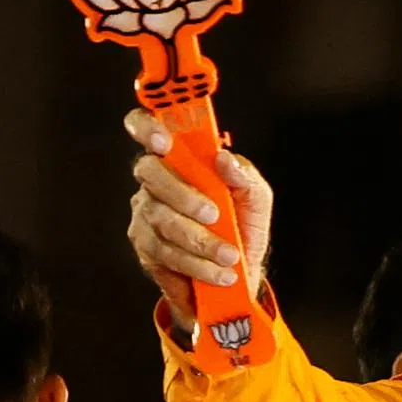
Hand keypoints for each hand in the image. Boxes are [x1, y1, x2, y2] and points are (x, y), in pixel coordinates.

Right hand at [124, 109, 272, 330]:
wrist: (240, 273)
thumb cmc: (244, 226)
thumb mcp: (256, 199)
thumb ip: (244, 176)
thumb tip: (224, 159)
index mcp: (181, 158)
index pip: (148, 128)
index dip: (147, 128)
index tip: (163, 142)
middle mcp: (156, 182)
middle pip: (150, 173)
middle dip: (183, 195)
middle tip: (214, 215)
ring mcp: (146, 214)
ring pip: (161, 220)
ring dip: (199, 241)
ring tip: (229, 256)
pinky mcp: (145, 248)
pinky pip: (164, 254)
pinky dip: (196, 265)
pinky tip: (218, 273)